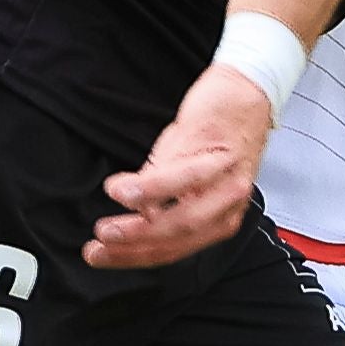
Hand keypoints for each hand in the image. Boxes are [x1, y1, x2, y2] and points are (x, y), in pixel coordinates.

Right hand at [89, 60, 277, 269]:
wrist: (245, 88)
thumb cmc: (214, 133)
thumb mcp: (183, 171)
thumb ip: (160, 196)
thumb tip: (131, 216)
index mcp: (218, 217)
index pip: (174, 249)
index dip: (133, 257)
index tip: (102, 256)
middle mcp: (228, 206)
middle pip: (177, 239)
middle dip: (132, 248)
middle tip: (99, 246)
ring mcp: (226, 183)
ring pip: (182, 218)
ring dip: (139, 227)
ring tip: (105, 228)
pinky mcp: (220, 155)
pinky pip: (182, 178)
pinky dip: (150, 189)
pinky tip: (123, 191)